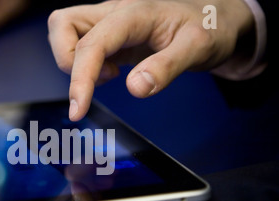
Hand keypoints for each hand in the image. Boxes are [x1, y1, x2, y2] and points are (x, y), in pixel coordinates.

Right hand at [47, 0, 254, 120]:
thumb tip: (134, 88)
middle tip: (102, 80)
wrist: (215, 18)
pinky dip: (84, 64)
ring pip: (65, 31)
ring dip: (73, 61)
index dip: (80, 77)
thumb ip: (166, 67)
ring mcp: (110, 23)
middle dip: (68, 61)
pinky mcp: (110, 35)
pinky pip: (80, 43)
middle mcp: (115, 12)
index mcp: (135, 13)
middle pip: (63, 24)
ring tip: (108, 75)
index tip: (78, 110)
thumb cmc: (209, 27)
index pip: (93, 43)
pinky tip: (110, 72)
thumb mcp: (198, 48)